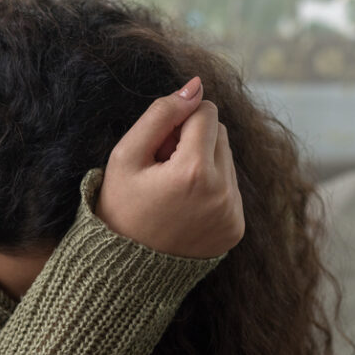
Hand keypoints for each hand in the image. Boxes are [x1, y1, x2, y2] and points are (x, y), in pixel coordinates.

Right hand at [95, 76, 244, 258]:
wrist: (123, 269)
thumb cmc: (119, 207)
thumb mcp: (126, 155)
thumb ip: (161, 113)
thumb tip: (197, 85)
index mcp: (195, 172)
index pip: (206, 112)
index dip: (178, 123)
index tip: (158, 148)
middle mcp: (222, 194)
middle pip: (220, 134)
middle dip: (193, 142)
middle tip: (162, 169)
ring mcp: (232, 214)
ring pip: (227, 160)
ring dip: (203, 165)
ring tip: (172, 191)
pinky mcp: (236, 229)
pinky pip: (231, 189)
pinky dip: (211, 190)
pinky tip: (184, 208)